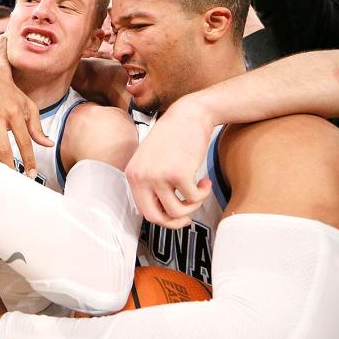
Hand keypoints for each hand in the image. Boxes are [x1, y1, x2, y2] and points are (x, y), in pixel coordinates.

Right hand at [0, 36, 51, 177]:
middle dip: (9, 167)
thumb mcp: (29, 107)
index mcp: (15, 112)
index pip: (24, 142)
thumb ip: (37, 128)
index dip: (28, 160)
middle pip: (3, 148)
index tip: (31, 174)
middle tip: (13, 179)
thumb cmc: (13, 95)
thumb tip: (49, 144)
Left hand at [124, 94, 212, 228]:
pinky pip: (194, 198)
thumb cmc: (174, 137)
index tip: (175, 216)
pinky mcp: (179, 173)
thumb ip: (151, 184)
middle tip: (188, 218)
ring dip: (193, 206)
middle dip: (174, 223)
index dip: (162, 218)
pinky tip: (205, 181)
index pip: (143, 210)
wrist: (189, 115)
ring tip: (199, 191)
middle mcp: (142, 176)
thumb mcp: (151, 161)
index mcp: (132, 174)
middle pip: (156, 217)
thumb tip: (162, 215)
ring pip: (177, 211)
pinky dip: (203, 194)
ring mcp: (159, 175)